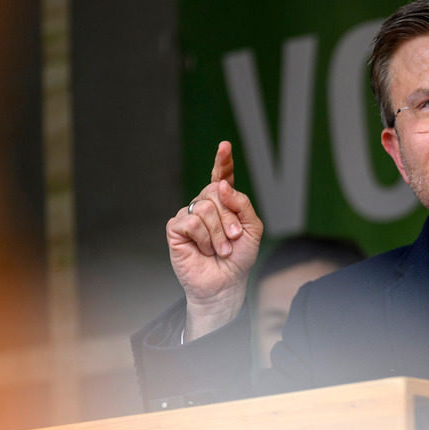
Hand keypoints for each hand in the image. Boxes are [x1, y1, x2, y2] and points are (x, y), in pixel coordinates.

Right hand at [166, 141, 262, 339]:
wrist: (226, 282)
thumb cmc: (239, 257)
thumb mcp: (252, 228)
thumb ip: (243, 203)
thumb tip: (221, 185)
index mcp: (224, 202)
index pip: (221, 176)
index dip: (222, 161)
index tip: (225, 146)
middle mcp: (204, 205)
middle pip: (214, 191)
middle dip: (229, 216)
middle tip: (234, 237)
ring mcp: (188, 215)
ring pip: (204, 207)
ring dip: (219, 232)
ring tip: (221, 249)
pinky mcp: (176, 229)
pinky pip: (191, 221)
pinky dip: (205, 238)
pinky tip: (205, 250)